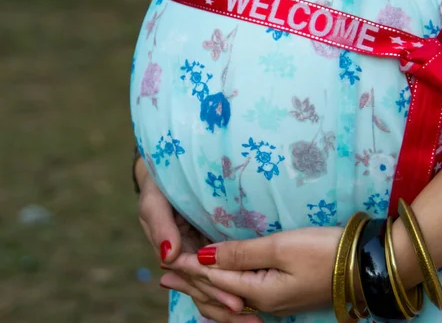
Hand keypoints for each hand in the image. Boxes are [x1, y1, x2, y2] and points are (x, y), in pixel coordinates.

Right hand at [135, 159, 243, 312]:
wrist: (171, 165)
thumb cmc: (159, 182)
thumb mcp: (154, 201)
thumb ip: (160, 226)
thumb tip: (168, 258)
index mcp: (173, 251)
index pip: (194, 276)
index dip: (214, 289)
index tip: (234, 301)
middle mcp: (187, 255)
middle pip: (206, 284)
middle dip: (227, 300)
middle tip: (251, 313)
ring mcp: (201, 248)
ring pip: (215, 280)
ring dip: (231, 298)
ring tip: (255, 317)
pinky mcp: (215, 238)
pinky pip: (224, 264)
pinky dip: (236, 280)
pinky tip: (253, 295)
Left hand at [161, 226, 342, 318]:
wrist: (363, 266)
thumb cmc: (323, 252)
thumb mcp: (281, 247)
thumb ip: (241, 252)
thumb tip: (204, 255)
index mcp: (259, 292)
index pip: (214, 278)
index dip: (189, 267)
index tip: (166, 256)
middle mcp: (263, 303)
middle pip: (218, 295)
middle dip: (190, 282)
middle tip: (163, 273)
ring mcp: (275, 302)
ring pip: (229, 299)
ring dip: (204, 289)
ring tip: (184, 281)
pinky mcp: (284, 295)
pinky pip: (242, 298)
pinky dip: (223, 292)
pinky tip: (223, 286)